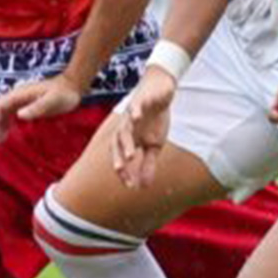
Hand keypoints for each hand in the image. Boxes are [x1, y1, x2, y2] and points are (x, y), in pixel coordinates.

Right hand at [0, 73, 82, 141]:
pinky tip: (6, 136)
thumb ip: (37, 107)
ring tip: (0, 142)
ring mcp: (18, 101)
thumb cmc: (64, 93)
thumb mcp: (53, 100)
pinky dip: (3, 126)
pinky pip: (7, 115)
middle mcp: (15, 97)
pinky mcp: (23, 106)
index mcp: (18, 95)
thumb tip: (19, 115)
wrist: (72, 86)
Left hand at [112, 68, 175, 189]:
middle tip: (121, 170)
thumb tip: (144, 187)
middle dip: (119, 158)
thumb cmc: (154, 119)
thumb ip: (148, 164)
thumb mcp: (154, 145)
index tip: (130, 186)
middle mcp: (126, 127)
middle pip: (118, 143)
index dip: (124, 172)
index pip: (121, 157)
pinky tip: (137, 117)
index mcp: (128, 139)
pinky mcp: (141, 101)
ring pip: (126, 128)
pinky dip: (135, 112)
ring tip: (132, 155)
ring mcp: (132, 114)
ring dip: (127, 142)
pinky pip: (136, 106)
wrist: (160, 91)